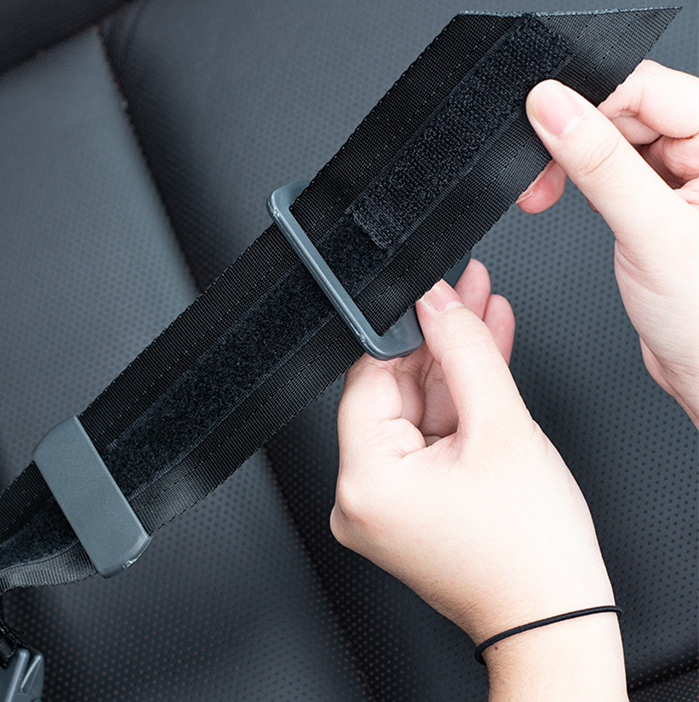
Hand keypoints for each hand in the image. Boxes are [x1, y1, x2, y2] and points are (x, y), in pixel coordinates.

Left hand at [331, 261, 625, 698]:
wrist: (554, 617)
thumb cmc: (529, 552)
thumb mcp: (501, 427)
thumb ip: (464, 350)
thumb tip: (436, 302)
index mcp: (365, 482)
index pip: (369, 377)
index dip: (406, 330)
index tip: (433, 297)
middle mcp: (360, 496)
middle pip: (394, 391)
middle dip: (437, 340)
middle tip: (466, 298)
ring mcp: (383, 501)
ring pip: (415, 409)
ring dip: (452, 364)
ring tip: (482, 317)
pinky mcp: (408, 501)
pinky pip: (426, 436)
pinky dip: (455, 402)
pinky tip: (480, 362)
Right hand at [519, 61, 698, 424]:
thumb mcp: (651, 232)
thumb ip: (600, 164)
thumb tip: (553, 108)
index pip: (645, 89)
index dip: (587, 99)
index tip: (538, 116)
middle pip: (623, 111)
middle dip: (569, 135)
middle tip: (535, 171)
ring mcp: (679, 176)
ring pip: (609, 139)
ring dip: (567, 161)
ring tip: (541, 192)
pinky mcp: (654, 201)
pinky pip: (609, 170)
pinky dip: (577, 182)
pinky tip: (565, 198)